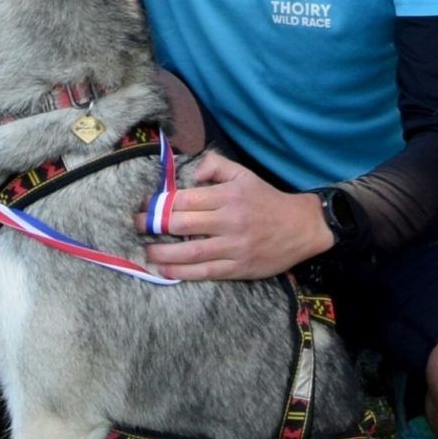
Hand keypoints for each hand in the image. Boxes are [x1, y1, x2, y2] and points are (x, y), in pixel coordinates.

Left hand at [144, 150, 331, 280]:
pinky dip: (182, 272)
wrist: (301, 227)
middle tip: (136, 226)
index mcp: (228, 195)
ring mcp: (234, 247)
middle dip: (154, 225)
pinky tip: (165, 270)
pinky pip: (206, 272)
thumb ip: (215, 166)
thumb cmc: (266, 199)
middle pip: (183, 224)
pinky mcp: (239, 268)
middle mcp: (229, 220)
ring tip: (146, 251)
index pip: (185, 199)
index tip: (143, 205)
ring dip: (163, 253)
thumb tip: (189, 172)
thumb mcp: (243, 174)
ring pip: (191, 251)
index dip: (160, 203)